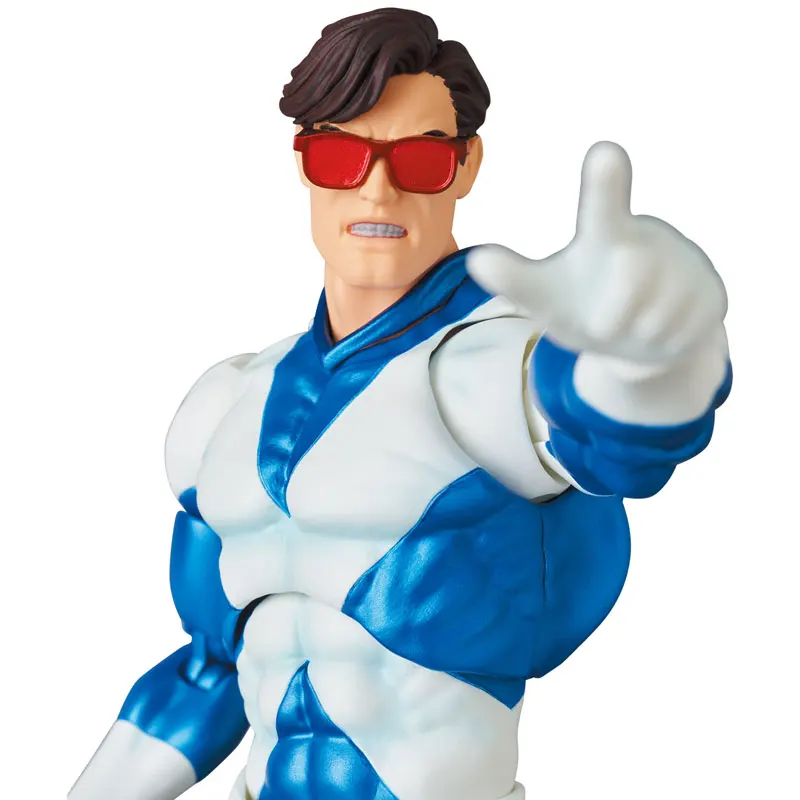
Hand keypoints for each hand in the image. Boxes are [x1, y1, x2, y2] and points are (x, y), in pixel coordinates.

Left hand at [466, 141, 726, 362]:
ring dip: (630, 335)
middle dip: (607, 317)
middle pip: (624, 285)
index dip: (605, 185)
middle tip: (605, 320)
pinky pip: (675, 336)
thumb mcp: (545, 298)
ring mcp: (687, 265)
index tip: (605, 152)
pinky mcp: (712, 295)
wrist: (646, 336)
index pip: (602, 209)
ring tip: (634, 323)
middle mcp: (650, 239)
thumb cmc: (584, 304)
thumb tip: (477, 259)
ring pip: (646, 322)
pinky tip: (660, 330)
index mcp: (608, 233)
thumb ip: (516, 279)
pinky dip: (658, 346)